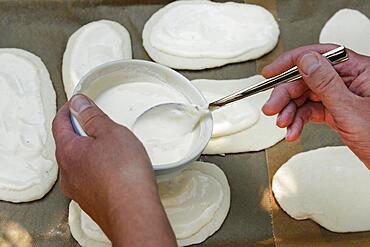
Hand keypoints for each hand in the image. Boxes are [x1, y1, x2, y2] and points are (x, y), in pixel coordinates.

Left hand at [52, 94, 175, 245]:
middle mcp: (68, 173)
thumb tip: (79, 104)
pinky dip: (97, 168)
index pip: (59, 124)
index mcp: (68, 152)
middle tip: (96, 123)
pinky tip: (115, 169)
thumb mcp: (111, 133)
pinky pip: (89, 178)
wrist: (134, 213)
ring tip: (111, 148)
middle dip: (80, 131)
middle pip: (68, 144)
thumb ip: (93, 116)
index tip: (76, 104)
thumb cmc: (124, 176)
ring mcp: (78, 190)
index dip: (68, 110)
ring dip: (90, 151)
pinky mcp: (91, 201)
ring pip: (79, 163)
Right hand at [262, 44, 369, 168]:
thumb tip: (306, 61)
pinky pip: (311, 111)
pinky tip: (293, 130)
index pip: (320, 56)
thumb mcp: (350, 109)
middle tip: (272, 107)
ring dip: (290, 111)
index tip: (272, 72)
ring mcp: (342, 97)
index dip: (292, 62)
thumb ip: (327, 83)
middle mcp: (349, 82)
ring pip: (306, 96)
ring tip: (283, 123)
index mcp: (359, 71)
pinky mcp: (337, 112)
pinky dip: (299, 121)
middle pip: (308, 79)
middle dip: (286, 95)